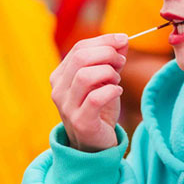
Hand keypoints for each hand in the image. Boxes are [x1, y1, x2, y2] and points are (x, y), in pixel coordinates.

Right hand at [49, 34, 126, 151]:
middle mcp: (59, 90)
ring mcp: (67, 107)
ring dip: (108, 73)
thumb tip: (123, 39)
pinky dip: (111, 91)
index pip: (79, 47)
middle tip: (121, 61)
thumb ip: (111, 60)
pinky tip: (117, 91)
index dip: (104, 40)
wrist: (95, 144)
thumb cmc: (99, 109)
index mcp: (61, 75)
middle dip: (107, 54)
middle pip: (80, 58)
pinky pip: (95, 99)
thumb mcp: (105, 80)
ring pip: (85, 76)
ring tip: (116, 79)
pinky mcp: (80, 122)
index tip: (123, 40)